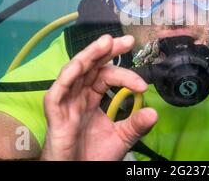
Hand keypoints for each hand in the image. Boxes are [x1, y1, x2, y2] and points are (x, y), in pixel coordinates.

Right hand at [40, 35, 157, 160]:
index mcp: (92, 97)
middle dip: (108, 51)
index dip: (125, 75)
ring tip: (106, 42)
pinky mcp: (54, 113)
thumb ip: (135, 124)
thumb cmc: (92, 156)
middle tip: (127, 40)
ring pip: (75, 71)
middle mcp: (78, 95)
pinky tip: (79, 65)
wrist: (75, 174)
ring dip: (90, 55)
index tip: (143, 85)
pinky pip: (57, 91)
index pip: (107, 76)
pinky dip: (67, 77)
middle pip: (91, 66)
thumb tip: (154, 112)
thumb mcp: (121, 138)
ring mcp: (66, 102)